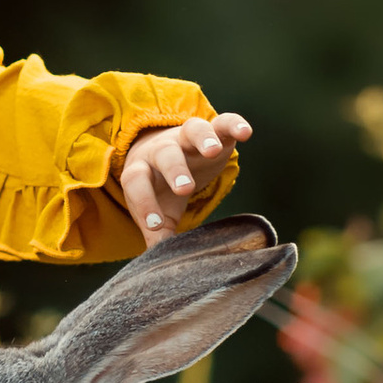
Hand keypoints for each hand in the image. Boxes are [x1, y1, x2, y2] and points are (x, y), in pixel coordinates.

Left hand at [120, 112, 252, 247]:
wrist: (174, 155)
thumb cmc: (162, 188)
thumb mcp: (161, 210)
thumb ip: (160, 233)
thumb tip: (159, 260)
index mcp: (142, 170)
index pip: (137, 183)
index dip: (145, 204)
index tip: (158, 226)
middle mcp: (162, 149)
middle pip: (165, 154)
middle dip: (174, 170)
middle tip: (185, 189)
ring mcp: (187, 137)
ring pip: (192, 130)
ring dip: (202, 139)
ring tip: (213, 152)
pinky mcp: (214, 130)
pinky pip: (223, 122)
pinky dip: (233, 124)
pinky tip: (245, 134)